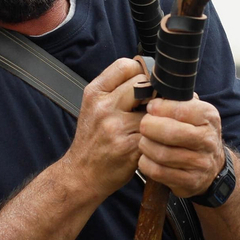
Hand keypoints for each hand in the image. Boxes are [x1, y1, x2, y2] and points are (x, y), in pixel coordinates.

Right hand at [65, 58, 146, 199]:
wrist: (81, 174)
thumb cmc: (93, 139)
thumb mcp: (94, 106)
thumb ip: (116, 88)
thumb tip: (151, 74)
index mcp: (94, 93)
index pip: (125, 65)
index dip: (140, 72)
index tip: (144, 84)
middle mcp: (103, 107)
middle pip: (142, 83)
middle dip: (152, 92)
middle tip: (152, 104)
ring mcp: (116, 127)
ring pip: (153, 108)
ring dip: (158, 115)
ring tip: (154, 122)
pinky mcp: (129, 147)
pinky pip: (155, 131)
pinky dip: (158, 134)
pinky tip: (153, 138)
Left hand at [138, 97, 225, 197]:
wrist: (212, 167)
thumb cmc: (194, 133)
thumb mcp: (194, 112)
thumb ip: (177, 99)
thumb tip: (150, 85)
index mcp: (209, 117)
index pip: (181, 108)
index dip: (160, 107)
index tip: (150, 107)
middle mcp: (208, 139)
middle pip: (170, 132)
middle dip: (149, 127)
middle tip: (143, 125)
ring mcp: (200, 163)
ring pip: (161, 153)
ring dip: (146, 146)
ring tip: (144, 141)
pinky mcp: (190, 181)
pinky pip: (158, 172)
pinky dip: (146, 164)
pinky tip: (146, 158)